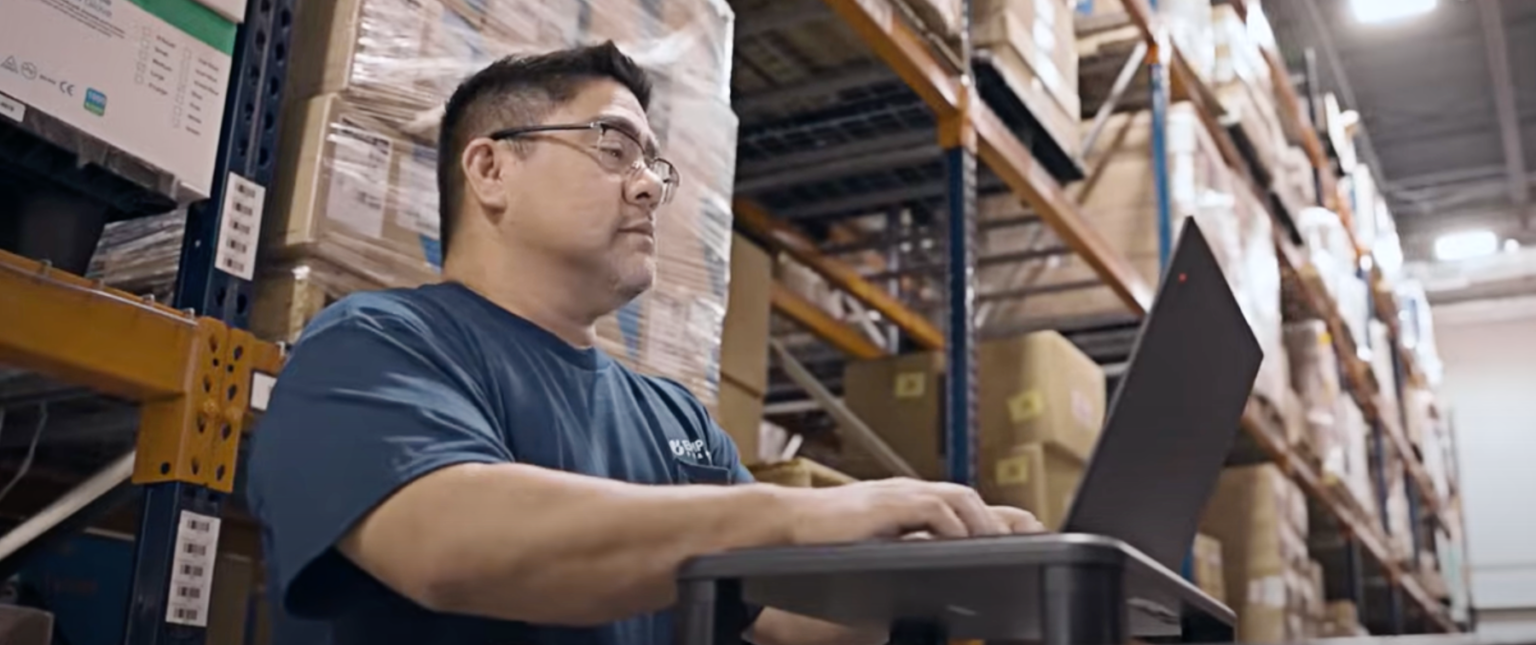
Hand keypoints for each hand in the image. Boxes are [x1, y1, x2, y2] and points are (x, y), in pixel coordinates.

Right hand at [777, 478, 1042, 544]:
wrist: (784, 525)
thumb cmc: (824, 541)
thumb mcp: (874, 548)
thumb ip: (904, 556)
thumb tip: (929, 584)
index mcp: (911, 505)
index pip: (966, 507)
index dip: (1003, 521)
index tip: (1034, 536)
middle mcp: (910, 494)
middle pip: (972, 500)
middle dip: (1007, 520)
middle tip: (1037, 540)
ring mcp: (898, 496)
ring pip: (959, 500)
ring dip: (986, 523)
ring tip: (1006, 545)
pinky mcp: (886, 504)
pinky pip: (932, 509)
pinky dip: (953, 525)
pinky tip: (964, 542)